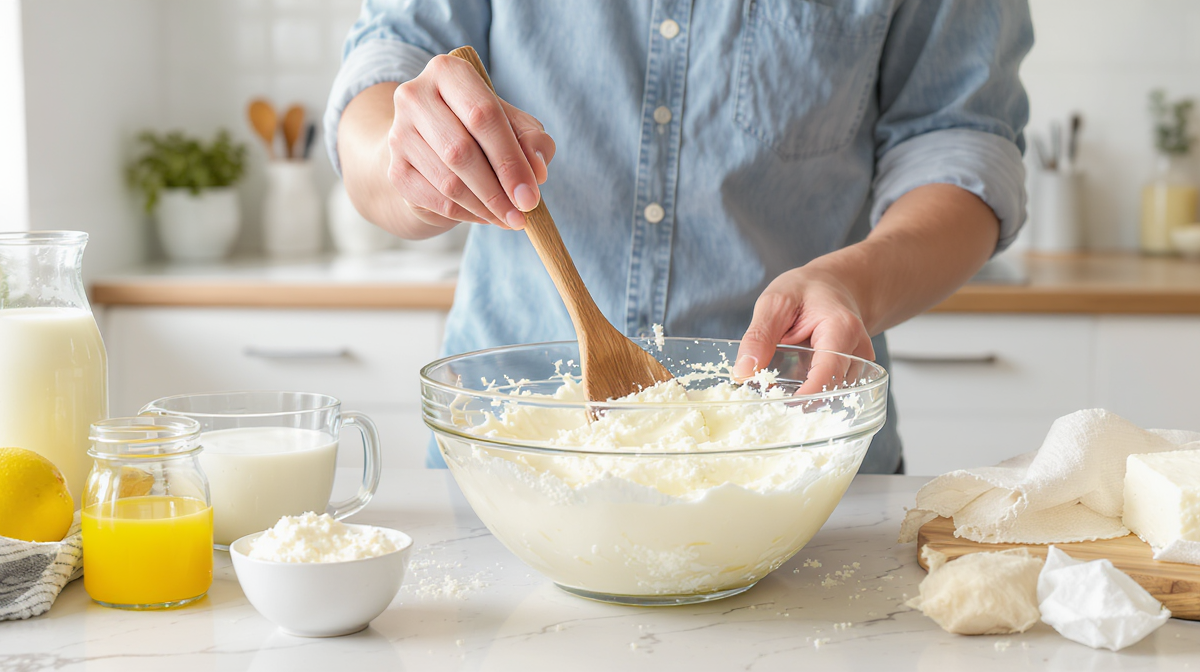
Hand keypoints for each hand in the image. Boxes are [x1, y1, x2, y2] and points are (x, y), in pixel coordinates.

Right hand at [387, 55, 555, 229]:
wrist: (432, 146)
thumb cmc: (481, 130)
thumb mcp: (513, 125)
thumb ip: (532, 140)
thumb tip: (537, 170)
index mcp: (448, 72)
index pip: (482, 115)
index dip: (510, 160)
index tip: (529, 196)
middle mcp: (415, 96)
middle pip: (461, 151)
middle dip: (497, 190)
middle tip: (521, 216)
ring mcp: (399, 134)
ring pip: (448, 182)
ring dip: (484, 207)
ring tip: (508, 218)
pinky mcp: (395, 169)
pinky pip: (435, 200)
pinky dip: (466, 214)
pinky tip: (484, 216)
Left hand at [733, 266, 874, 393]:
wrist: (833, 285)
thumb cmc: (805, 289)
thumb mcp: (774, 302)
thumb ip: (759, 336)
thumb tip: (743, 373)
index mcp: (841, 330)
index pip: (827, 375)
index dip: (804, 396)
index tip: (777, 405)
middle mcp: (859, 351)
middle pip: (833, 390)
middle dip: (801, 401)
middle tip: (767, 400)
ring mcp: (860, 365)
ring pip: (834, 396)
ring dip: (805, 399)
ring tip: (777, 389)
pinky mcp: (852, 374)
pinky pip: (833, 392)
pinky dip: (810, 394)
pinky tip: (790, 388)